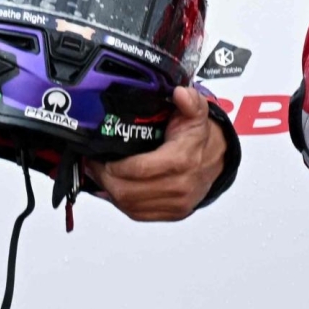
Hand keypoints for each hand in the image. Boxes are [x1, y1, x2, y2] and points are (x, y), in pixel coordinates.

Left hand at [87, 86, 228, 220]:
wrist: (216, 158)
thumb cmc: (198, 136)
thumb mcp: (196, 113)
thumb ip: (189, 102)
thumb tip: (181, 94)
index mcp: (181, 161)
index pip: (138, 170)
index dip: (113, 166)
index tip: (98, 156)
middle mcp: (180, 186)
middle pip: (129, 191)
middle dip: (104, 178)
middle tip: (92, 164)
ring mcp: (176, 203)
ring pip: (130, 205)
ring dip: (109, 191)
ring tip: (98, 174)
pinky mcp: (173, 213)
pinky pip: (139, 214)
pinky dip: (121, 203)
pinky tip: (112, 188)